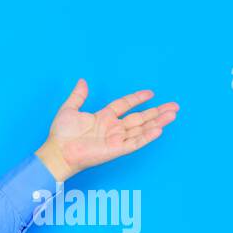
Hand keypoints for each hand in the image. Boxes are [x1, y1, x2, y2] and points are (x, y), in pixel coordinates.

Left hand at [36, 80, 178, 181]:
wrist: (58, 151)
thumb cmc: (61, 134)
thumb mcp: (69, 109)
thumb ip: (78, 96)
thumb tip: (82, 81)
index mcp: (103, 117)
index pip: (125, 105)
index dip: (137, 98)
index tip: (150, 93)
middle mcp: (112, 128)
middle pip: (140, 118)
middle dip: (157, 112)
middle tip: (174, 106)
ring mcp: (115, 139)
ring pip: (142, 129)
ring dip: (158, 122)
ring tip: (173, 114)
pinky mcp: (116, 150)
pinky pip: (135, 142)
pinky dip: (147, 137)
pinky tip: (159, 129)